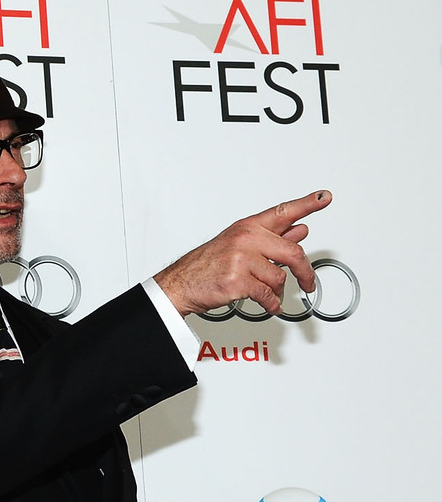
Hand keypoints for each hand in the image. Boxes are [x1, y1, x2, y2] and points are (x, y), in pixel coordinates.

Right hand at [155, 191, 329, 315]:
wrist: (179, 285)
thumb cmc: (205, 266)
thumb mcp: (236, 245)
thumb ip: (270, 238)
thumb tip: (298, 231)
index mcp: (247, 227)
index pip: (282, 212)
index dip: (306, 204)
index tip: (323, 197)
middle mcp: (245, 239)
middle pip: (292, 252)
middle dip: (305, 273)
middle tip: (309, 282)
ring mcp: (241, 260)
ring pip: (279, 277)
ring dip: (277, 291)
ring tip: (267, 293)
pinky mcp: (238, 281)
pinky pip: (267, 295)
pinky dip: (271, 304)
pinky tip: (269, 304)